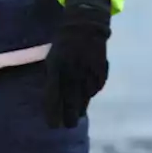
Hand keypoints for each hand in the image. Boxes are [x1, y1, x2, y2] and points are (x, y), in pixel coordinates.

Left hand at [43, 0, 111, 128]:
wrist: (84, 26)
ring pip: (84, 97)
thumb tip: (53, 100)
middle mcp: (71, 71)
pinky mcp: (99, 70)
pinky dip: (91, 93)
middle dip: (68, 116)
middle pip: (70, 101)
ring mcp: (87, 71)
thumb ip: (53, 78)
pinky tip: (87, 96)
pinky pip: (95, 87)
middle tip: (67, 126)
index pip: (52, 96)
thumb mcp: (52, 58)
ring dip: (80, 107)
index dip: (52, 112)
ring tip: (77, 116)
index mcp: (56, 68)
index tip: (52, 125)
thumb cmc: (63, 44)